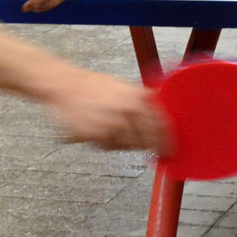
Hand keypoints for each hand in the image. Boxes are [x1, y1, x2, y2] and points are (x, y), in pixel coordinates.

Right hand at [44, 70, 167, 151]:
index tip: (170, 151)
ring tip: (113, 128)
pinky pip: (108, 147)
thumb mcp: (125, 86)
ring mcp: (110, 124)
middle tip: (148, 150)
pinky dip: (107, 143)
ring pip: (126, 146)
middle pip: (145, 141)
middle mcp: (126, 112)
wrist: (66, 85)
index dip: (167, 141)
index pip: (160, 125)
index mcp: (137, 98)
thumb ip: (143, 99)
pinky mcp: (94, 135)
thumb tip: (163, 109)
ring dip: (124, 143)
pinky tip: (101, 129)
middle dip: (147, 147)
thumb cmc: (95, 85)